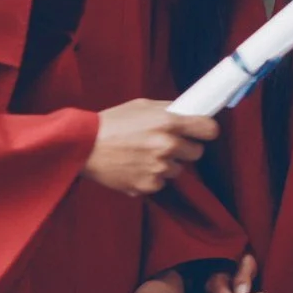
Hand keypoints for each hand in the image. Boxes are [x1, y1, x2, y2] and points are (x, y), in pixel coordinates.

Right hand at [83, 100, 215, 197]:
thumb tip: (190, 112)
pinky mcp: (148, 185)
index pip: (209, 130)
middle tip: (167, 144)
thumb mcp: (142, 106)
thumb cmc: (111, 123)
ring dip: (167, 164)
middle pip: (197, 153)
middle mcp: (167, 146)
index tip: (202, 132)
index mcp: (169, 122)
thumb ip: (169, 110)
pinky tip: (135, 166)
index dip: (207, 130)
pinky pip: (160, 183)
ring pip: (177, 169)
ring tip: (144, 155)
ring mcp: (159, 168)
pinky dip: (151, 177)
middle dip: (185, 148)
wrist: (83, 146)